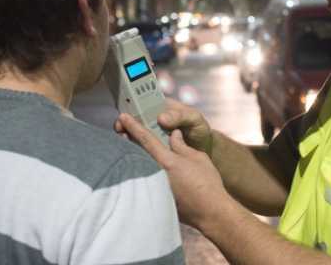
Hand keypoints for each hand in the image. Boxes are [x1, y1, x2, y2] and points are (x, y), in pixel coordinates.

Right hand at [114, 98, 213, 155]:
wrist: (205, 149)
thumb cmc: (199, 129)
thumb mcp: (194, 118)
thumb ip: (179, 116)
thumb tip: (161, 118)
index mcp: (163, 108)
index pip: (144, 102)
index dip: (132, 105)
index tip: (126, 112)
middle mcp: (155, 120)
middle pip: (135, 118)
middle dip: (125, 122)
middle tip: (120, 126)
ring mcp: (153, 134)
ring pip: (135, 133)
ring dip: (127, 134)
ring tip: (122, 137)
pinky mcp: (154, 148)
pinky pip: (142, 146)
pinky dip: (135, 147)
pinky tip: (130, 149)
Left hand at [117, 113, 230, 228]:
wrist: (211, 212)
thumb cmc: (208, 183)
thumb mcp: (198, 158)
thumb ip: (182, 145)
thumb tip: (173, 135)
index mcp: (167, 161)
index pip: (145, 139)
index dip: (133, 126)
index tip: (123, 117)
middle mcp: (156, 173)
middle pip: (135, 152)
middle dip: (126, 139)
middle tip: (119, 129)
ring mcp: (154, 186)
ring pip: (137, 165)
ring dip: (130, 154)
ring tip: (125, 144)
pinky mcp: (156, 197)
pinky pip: (142, 178)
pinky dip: (138, 169)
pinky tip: (137, 165)